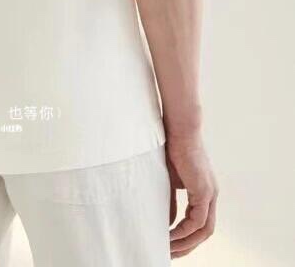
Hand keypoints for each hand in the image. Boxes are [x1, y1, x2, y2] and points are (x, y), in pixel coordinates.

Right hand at [165, 132, 218, 258]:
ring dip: (186, 243)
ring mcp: (209, 192)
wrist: (178, 127)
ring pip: (204, 230)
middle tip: (170, 254)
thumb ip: (171, 201)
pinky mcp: (204, 190)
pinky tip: (170, 235)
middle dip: (188, 246)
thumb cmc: (171, 147)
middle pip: (205, 231)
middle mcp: (210, 194)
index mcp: (203, 190)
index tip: (170, 244)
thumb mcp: (169, 179)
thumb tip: (170, 223)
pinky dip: (184, 231)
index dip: (187, 237)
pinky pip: (197, 221)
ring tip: (168, 249)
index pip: (199, 222)